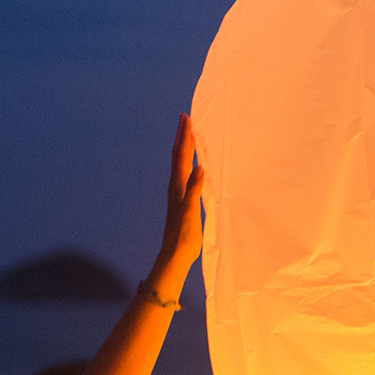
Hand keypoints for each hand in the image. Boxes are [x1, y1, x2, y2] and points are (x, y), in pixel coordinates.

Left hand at [158, 113, 204, 271]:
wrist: (174, 255)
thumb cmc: (184, 236)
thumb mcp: (190, 212)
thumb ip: (194, 190)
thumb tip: (199, 167)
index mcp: (177, 187)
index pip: (180, 156)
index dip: (184, 136)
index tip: (187, 118)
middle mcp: (175, 187)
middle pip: (178, 156)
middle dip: (182, 136)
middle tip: (186, 118)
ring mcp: (178, 193)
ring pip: (180, 164)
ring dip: (184, 147)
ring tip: (189, 135)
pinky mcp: (182, 200)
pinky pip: (185, 174)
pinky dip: (189, 163)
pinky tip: (194, 165)